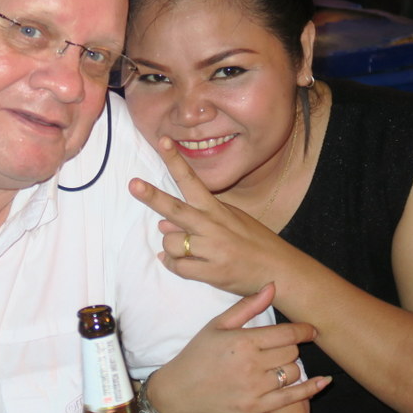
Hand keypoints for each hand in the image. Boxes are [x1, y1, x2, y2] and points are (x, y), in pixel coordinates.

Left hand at [129, 137, 301, 296]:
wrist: (279, 270)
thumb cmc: (252, 243)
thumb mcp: (229, 223)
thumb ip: (195, 221)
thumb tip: (161, 225)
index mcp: (217, 209)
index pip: (192, 180)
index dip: (175, 160)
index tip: (163, 140)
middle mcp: (213, 226)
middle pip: (175, 209)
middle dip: (152, 196)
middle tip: (133, 184)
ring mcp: (212, 249)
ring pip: (170, 243)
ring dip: (171, 247)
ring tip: (188, 250)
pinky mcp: (212, 272)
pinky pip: (177, 267)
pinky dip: (173, 265)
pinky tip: (181, 263)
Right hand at [148, 284, 328, 412]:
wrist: (179, 392)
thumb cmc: (197, 355)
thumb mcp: (217, 325)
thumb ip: (247, 307)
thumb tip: (271, 287)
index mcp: (243, 342)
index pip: (286, 334)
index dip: (303, 330)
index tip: (310, 329)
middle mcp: (252, 365)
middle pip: (292, 352)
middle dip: (292, 347)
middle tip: (282, 347)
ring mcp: (256, 389)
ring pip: (294, 372)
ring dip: (292, 366)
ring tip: (279, 363)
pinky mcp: (257, 407)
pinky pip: (292, 398)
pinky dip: (311, 389)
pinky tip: (324, 382)